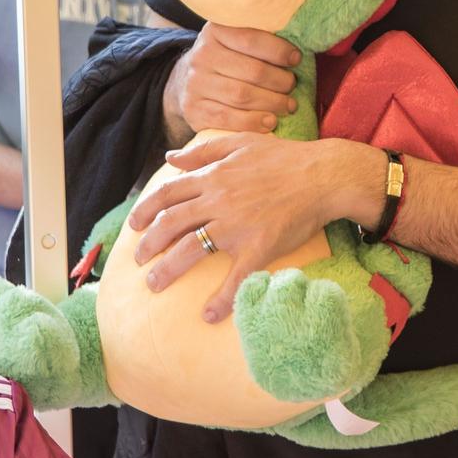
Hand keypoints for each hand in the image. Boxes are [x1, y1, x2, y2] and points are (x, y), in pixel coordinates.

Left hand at [128, 133, 380, 321]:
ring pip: (190, 250)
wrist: (324, 176)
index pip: (167, 194)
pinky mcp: (258, 247)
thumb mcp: (241, 142)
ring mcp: (236, 226)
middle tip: (139, 260)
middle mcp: (218, 201)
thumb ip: (204, 151)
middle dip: (148, 245)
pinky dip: (221, 299)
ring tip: (154, 285)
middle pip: (170, 224)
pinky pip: (235, 278)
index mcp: (213, 176)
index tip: (134, 226)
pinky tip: (209, 315)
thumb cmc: (286, 158)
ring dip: (167, 270)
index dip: (145, 210)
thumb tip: (171, 158)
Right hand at [164, 23, 300, 139]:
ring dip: (272, 103)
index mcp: (215, 32)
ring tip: (289, 105)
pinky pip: (228, 119)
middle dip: (280, 81)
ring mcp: (195, 84)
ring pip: (242, 96)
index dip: (278, 51)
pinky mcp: (194, 110)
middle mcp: (201, 56)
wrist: (187, 82)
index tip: (296, 59)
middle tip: (292, 86)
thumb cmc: (226, 60)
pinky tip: (270, 122)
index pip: (251, 39)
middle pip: (251, 71)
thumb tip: (297, 53)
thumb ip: (260, 39)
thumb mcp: (235, 40)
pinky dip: (253, 122)